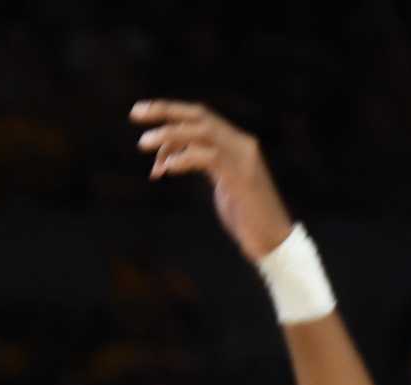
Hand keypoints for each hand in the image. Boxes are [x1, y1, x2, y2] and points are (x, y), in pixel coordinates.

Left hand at [133, 102, 293, 261]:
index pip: (202, 116)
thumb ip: (204, 165)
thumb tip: (168, 156)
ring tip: (143, 143)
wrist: (276, 246)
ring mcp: (244, 160)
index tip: (144, 113)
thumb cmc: (248, 221)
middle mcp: (243, 145)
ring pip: (201, 132)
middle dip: (164, 112)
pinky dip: (182, 159)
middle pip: (199, 116)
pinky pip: (206, 157)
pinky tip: (166, 168)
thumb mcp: (223, 185)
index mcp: (239, 144)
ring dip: (168, 136)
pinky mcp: (241, 179)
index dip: (172, 111)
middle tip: (135, 114)